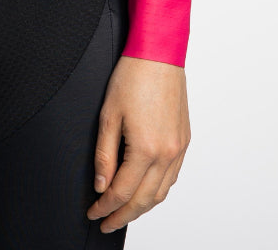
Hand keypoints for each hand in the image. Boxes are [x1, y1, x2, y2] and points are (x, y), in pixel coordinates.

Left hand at [85, 55, 189, 234]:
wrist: (159, 54)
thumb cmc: (132, 77)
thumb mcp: (108, 115)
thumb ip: (104, 155)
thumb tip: (101, 185)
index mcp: (146, 149)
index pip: (122, 191)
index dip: (105, 207)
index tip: (93, 213)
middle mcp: (168, 154)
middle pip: (144, 200)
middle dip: (123, 215)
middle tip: (105, 223)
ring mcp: (179, 148)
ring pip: (161, 192)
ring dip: (142, 207)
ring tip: (122, 212)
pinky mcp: (184, 140)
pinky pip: (172, 177)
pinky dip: (157, 190)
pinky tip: (145, 191)